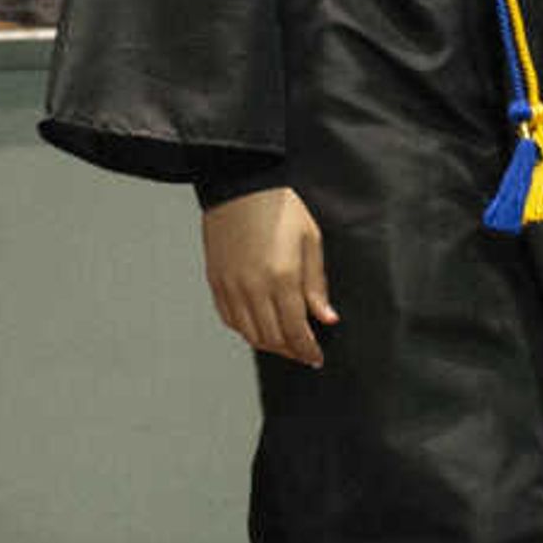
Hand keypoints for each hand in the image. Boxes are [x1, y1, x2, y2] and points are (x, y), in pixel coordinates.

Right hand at [203, 188, 335, 365]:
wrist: (240, 184)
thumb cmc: (280, 208)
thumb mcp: (310, 241)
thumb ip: (316, 285)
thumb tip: (326, 318)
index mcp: (282, 278)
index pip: (295, 331)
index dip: (307, 350)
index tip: (316, 358)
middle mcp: (253, 288)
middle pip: (272, 338)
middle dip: (291, 351)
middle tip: (303, 353)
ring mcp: (231, 286)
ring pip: (250, 334)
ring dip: (269, 344)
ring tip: (284, 342)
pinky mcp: (216, 281)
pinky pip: (230, 319)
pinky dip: (246, 330)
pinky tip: (259, 327)